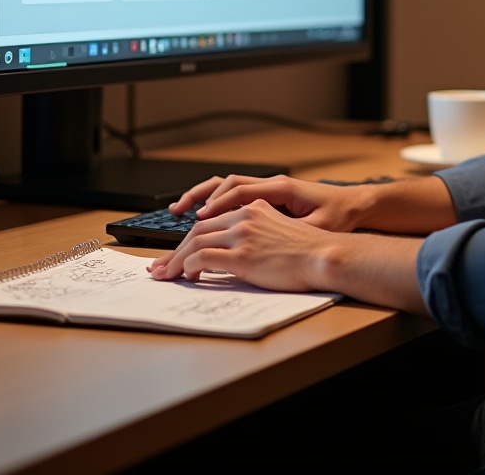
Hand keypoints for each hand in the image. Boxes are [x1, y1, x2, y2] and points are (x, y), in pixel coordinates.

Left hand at [148, 198, 331, 289]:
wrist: (325, 256)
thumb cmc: (308, 250)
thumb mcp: (278, 231)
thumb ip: (255, 234)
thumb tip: (235, 253)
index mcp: (253, 207)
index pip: (211, 220)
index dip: (190, 237)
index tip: (177, 252)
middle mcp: (245, 216)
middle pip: (198, 230)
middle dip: (175, 250)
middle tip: (160, 267)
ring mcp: (243, 234)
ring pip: (195, 242)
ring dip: (175, 260)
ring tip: (165, 275)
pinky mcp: (242, 255)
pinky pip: (202, 257)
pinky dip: (189, 266)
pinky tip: (187, 276)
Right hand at [169, 173, 362, 231]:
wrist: (355, 205)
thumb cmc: (339, 217)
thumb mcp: (318, 227)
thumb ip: (292, 231)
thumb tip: (269, 241)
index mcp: (282, 188)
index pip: (241, 190)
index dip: (218, 204)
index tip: (199, 218)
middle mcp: (272, 184)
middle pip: (227, 184)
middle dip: (200, 197)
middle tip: (176, 212)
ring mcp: (269, 189)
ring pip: (228, 186)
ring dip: (204, 197)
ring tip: (180, 210)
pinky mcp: (269, 198)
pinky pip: (236, 195)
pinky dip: (218, 203)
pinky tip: (205, 217)